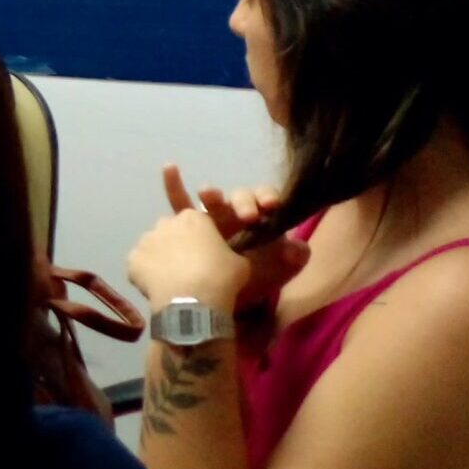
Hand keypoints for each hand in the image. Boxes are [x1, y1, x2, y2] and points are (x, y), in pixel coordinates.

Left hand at [129, 166, 253, 312]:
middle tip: (186, 268)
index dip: (199, 239)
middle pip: (171, 231)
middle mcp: (167, 221)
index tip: (203, 256)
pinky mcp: (132, 259)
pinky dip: (144, 273)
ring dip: (159, 257)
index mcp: (195, 217)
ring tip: (169, 279)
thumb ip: (231, 252)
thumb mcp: (240, 262)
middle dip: (177, 245)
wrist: (193, 301)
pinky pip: (138, 264)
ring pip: (152, 246)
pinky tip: (155, 288)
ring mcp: (147, 239)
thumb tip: (226, 258)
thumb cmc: (221, 278)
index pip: (195, 222)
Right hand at [161, 166, 308, 314]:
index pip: (265, 200)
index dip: (267, 199)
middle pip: (240, 198)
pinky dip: (174, 186)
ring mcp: (212, 219)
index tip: (270, 205)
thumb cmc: (251, 282)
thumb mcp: (276, 272)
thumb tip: (299, 249)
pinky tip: (169, 168)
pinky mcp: (189, 228)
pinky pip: (180, 204)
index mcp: (260, 221)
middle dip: (243, 203)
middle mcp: (236, 214)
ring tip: (208, 194)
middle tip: (246, 216)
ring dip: (212, 195)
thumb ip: (292, 260)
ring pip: (212, 201)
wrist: (225, 301)